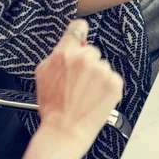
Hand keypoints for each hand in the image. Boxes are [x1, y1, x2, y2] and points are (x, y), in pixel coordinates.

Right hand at [35, 20, 123, 149]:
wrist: (64, 131)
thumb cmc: (53, 107)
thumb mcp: (43, 74)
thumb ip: (57, 54)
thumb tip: (69, 42)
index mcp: (65, 53)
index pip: (78, 27)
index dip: (79, 32)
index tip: (81, 36)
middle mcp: (85, 58)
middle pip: (91, 50)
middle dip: (87, 62)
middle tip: (78, 81)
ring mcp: (101, 70)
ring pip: (102, 65)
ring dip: (97, 76)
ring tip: (86, 93)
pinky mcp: (114, 82)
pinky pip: (112, 77)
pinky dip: (106, 86)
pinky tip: (95, 97)